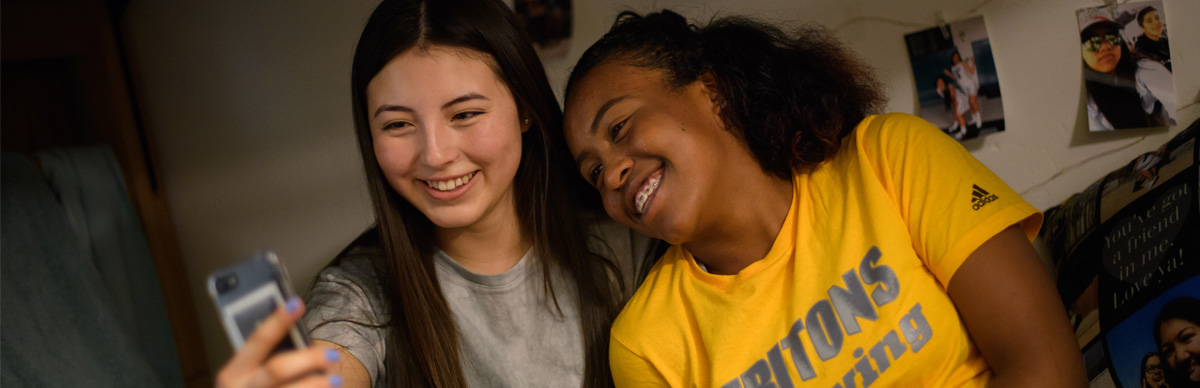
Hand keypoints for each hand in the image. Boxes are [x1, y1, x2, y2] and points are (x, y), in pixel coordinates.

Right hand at [215, 298, 342, 387]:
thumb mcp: (247, 375)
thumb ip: (266, 358)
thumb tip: (297, 333)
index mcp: (234, 372)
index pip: (258, 340)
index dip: (277, 321)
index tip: (296, 303)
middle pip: (277, 369)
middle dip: (308, 359)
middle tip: (332, 354)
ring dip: (316, 384)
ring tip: (336, 380)